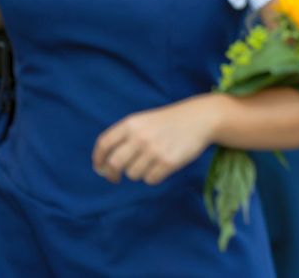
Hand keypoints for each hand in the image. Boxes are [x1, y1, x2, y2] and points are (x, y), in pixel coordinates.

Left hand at [92, 95, 217, 185]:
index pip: (104, 144)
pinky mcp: (168, 162)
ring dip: (138, 172)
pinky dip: (153, 177)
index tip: (99, 168)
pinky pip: (150, 179)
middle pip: (114, 164)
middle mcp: (140, 136)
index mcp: (131, 124)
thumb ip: (125, 138)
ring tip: (151, 161)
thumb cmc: (168, 121)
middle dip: (112, 174)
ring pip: (132, 174)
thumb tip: (104, 166)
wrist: (200, 118)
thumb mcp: (144, 121)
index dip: (98, 159)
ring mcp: (154, 150)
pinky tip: (162, 166)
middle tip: (115, 178)